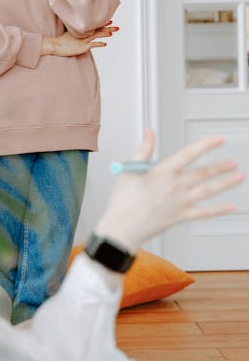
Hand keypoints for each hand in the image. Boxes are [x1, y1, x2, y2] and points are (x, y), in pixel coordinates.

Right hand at [41, 22, 118, 56]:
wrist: (55, 45)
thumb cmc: (61, 41)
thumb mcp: (69, 33)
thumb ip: (76, 32)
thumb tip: (82, 33)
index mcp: (81, 30)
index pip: (94, 25)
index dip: (102, 24)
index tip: (109, 21)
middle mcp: (83, 33)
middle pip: (98, 29)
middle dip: (108, 27)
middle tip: (116, 26)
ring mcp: (83, 40)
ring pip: (97, 35)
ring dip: (106, 33)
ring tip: (114, 32)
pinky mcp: (82, 46)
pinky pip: (93, 44)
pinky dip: (99, 43)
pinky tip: (105, 44)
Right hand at [95, 130, 240, 253]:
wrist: (122, 228)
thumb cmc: (124, 200)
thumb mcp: (130, 169)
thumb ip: (144, 149)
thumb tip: (149, 132)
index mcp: (163, 172)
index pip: (189, 154)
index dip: (206, 145)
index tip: (218, 140)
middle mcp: (175, 186)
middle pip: (203, 173)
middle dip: (221, 167)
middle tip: (233, 162)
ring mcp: (180, 202)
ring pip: (208, 191)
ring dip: (225, 184)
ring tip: (238, 177)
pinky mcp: (180, 216)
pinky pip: (204, 213)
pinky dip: (218, 210)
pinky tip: (230, 207)